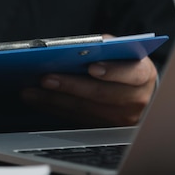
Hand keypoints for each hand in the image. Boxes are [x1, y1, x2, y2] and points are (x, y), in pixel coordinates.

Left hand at [21, 56, 157, 126]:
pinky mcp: (104, 128)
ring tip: (31, 91)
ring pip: (85, 110)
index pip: (132, 73)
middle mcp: (136, 100)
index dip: (113, 71)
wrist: (138, 91)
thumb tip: (83, 45)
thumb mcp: (123, 52)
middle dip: (70, 86)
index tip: (92, 67)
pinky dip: (54, 109)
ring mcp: (121, 118)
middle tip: (45, 79)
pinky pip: (76, 119)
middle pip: (101, 94)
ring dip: (54, 100)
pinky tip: (38, 100)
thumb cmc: (125, 65)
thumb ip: (107, 47)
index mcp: (143, 75)